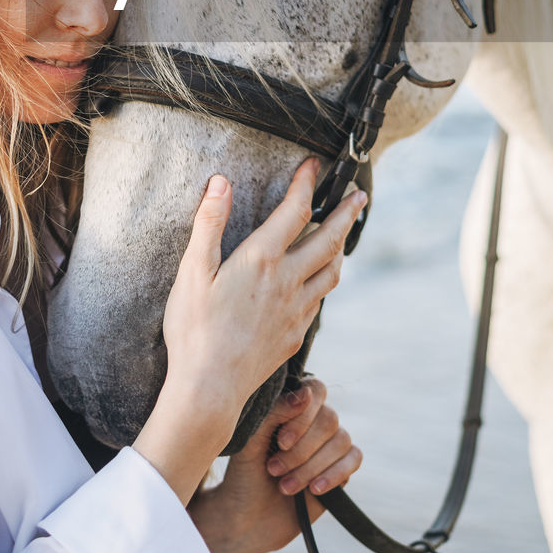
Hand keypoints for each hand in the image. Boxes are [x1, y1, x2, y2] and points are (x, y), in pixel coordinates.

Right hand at [161, 159, 365, 436]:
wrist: (210, 388)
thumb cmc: (194, 328)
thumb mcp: (192, 271)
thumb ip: (209, 223)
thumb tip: (221, 182)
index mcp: (261, 259)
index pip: (295, 210)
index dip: (306, 183)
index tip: (314, 164)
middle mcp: (287, 281)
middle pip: (329, 240)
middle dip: (346, 214)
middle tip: (360, 196)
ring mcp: (295, 310)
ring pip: (331, 272)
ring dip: (341, 248)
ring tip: (343, 235)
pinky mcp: (295, 335)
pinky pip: (319, 301)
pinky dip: (324, 281)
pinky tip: (317, 282)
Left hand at [189, 378, 362, 552]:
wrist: (248, 517)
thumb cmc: (245, 473)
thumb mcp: (252, 440)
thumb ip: (276, 412)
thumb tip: (306, 394)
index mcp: (292, 406)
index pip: (315, 390)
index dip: (303, 416)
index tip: (281, 442)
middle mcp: (315, 421)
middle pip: (329, 419)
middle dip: (302, 449)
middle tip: (274, 469)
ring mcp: (329, 444)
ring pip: (341, 440)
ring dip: (311, 466)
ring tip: (285, 486)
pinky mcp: (341, 469)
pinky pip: (354, 459)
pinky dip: (334, 474)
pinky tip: (313, 489)